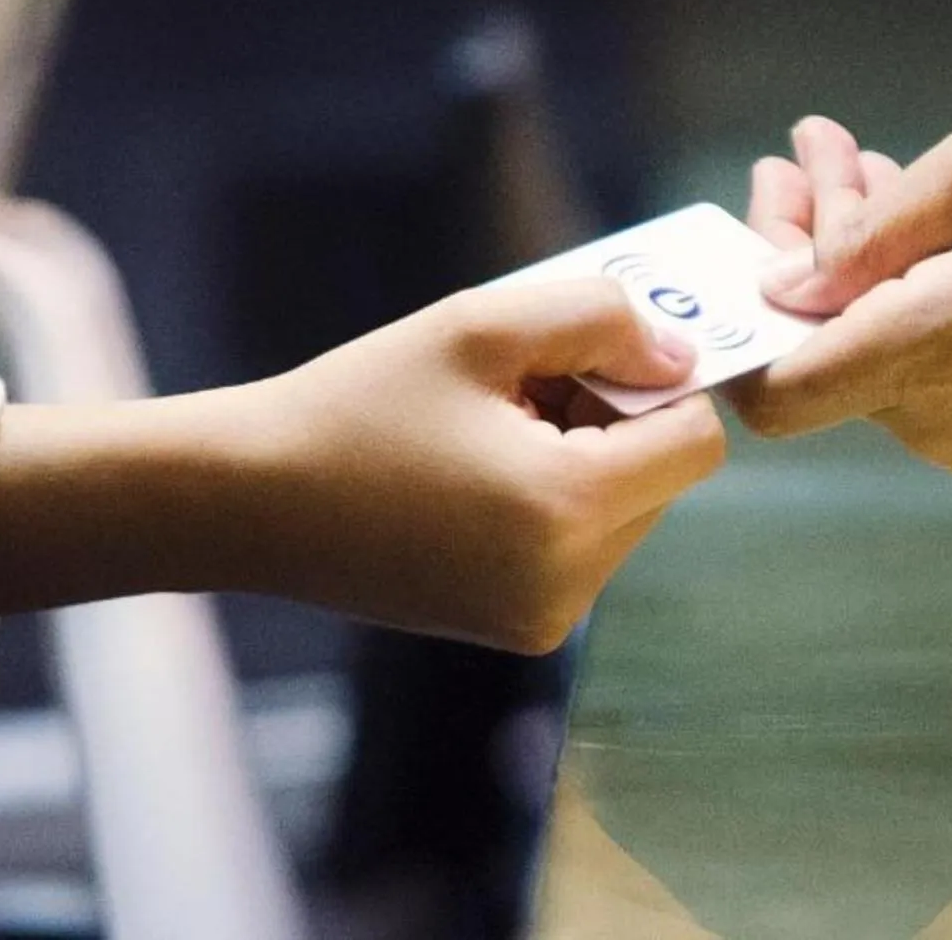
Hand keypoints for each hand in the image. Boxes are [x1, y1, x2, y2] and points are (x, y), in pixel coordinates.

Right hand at [0, 279, 725, 651]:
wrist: (253, 502)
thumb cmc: (362, 404)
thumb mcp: (483, 325)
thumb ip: (602, 321)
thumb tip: (680, 360)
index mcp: (567, 509)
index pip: (697, 442)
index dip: (662, 384)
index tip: (592, 355)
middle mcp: (571, 583)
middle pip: (665, 477)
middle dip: (616, 419)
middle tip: (522, 387)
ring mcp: (546, 619)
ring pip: (629, 510)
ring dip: (586, 458)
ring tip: (489, 431)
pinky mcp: (522, 631)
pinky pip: (585, 548)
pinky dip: (557, 501)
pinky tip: (479, 475)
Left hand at [733, 117, 951, 469]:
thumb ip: (873, 225)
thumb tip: (788, 277)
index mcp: (922, 351)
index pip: (771, 394)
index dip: (737, 326)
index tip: (745, 239)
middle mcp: (932, 415)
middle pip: (816, 348)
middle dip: (800, 242)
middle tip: (812, 151)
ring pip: (869, 347)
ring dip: (855, 257)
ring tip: (860, 163)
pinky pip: (922, 360)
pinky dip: (906, 292)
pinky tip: (925, 221)